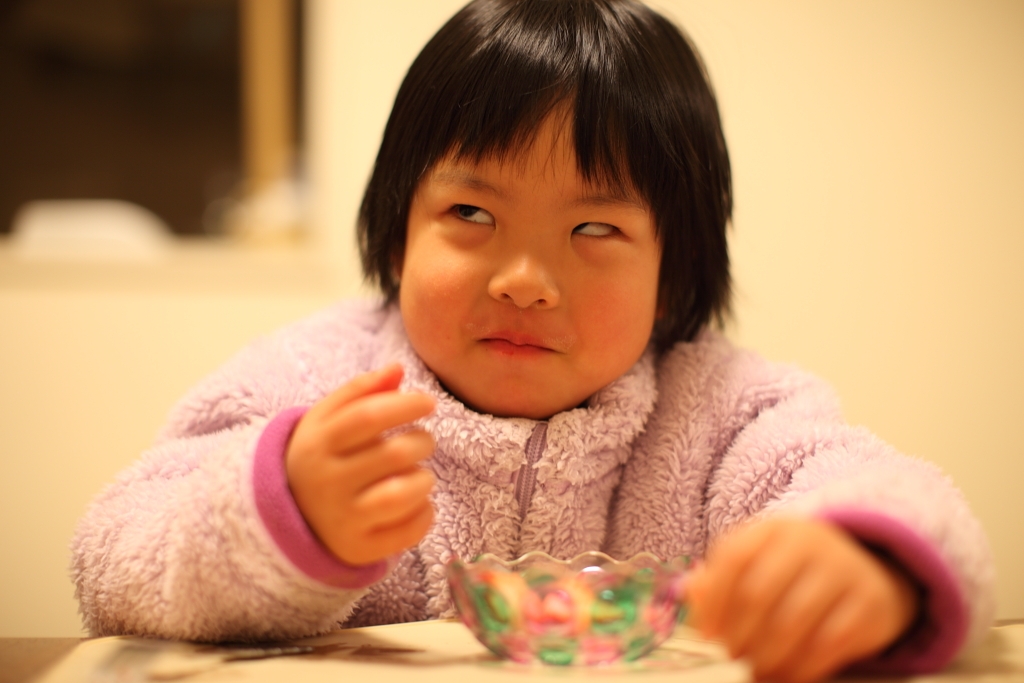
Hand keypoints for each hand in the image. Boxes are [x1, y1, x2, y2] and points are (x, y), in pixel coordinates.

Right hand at [286, 364, 436, 565]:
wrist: (288, 516)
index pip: (367, 417)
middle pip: (392, 454)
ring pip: (401, 495)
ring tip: (419, 474)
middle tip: (423, 441)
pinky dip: (424, 514)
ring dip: (424, 479)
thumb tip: (398, 369)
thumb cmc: (322, 456)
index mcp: (316, 443)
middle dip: (422, 441)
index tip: (427, 403)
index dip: (404, 405)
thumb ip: (361, 391)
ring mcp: (342, 520)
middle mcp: (326, 482)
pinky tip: (417, 502)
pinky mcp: (359, 549)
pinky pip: (407, 532)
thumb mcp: (326, 419)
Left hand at [687, 517, 918, 682]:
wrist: (868, 571)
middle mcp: (809, 542)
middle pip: (759, 591)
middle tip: (729, 658)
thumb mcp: (759, 564)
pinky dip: (801, 668)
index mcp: (773, 528)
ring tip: (754, 670)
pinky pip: (828, 644)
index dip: (714, 601)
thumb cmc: (795, 573)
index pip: (733, 557)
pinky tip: (786, 676)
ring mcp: (844, 570)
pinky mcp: (871, 604)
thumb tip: (694, 595)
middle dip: (737, 634)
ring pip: (792, 622)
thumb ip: (722, 579)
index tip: (705, 635)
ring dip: (766, 656)